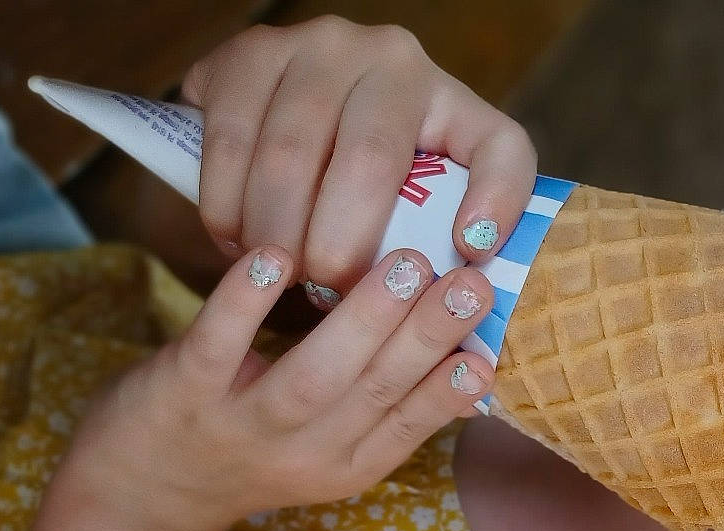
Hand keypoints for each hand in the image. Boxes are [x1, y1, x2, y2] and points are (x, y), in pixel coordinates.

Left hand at [63, 246, 495, 530]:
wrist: (144, 490)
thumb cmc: (253, 446)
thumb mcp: (331, 448)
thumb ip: (389, 405)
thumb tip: (472, 355)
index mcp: (347, 465)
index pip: (407, 427)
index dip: (449, 393)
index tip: (491, 351)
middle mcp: (300, 453)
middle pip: (372, 394)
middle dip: (426, 338)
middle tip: (471, 283)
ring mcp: (241, 424)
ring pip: (311, 374)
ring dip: (361, 319)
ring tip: (404, 264)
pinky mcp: (184, 390)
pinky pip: (219, 344)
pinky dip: (247, 302)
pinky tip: (278, 258)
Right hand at [180, 16, 537, 308]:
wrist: (282, 112)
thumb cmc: (371, 170)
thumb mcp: (435, 183)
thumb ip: (463, 216)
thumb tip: (471, 257)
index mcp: (450, 95)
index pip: (492, 148)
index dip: (496, 201)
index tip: (472, 254)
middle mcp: (387, 54)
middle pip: (370, 161)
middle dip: (343, 244)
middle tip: (327, 292)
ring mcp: (313, 45)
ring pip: (290, 154)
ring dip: (277, 232)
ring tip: (277, 275)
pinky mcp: (246, 54)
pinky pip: (229, 140)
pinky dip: (227, 205)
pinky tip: (237, 241)